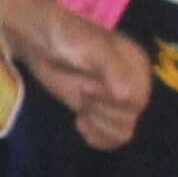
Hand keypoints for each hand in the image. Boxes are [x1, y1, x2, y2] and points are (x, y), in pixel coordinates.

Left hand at [6, 0, 152, 149]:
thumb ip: (112, 70)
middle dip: (101, 110)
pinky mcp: (99, 111)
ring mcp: (115, 100)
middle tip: (82, 91)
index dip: (110, 100)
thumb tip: (127, 98)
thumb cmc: (67, 38)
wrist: (40, 42)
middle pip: (128, 118)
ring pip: (122, 132)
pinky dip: (97, 137)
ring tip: (81, 106)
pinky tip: (80, 123)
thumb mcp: (92, 48)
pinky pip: (111, 138)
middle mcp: (132, 84)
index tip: (86, 87)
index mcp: (137, 66)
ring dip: (98, 124)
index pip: (137, 101)